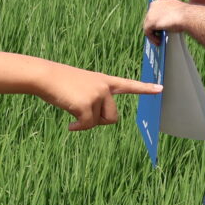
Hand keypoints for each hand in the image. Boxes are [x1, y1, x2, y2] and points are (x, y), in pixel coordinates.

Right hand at [37, 65, 160, 131]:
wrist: (44, 76)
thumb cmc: (58, 83)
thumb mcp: (80, 88)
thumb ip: (93, 100)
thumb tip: (93, 121)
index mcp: (103, 80)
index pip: (128, 85)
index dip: (145, 88)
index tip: (160, 89)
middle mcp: (103, 86)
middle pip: (113, 116)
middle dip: (100, 122)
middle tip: (82, 119)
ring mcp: (96, 94)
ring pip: (99, 121)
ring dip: (85, 123)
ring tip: (72, 112)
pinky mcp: (87, 104)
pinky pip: (88, 125)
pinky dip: (79, 128)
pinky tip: (70, 126)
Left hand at [143, 0, 190, 44]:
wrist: (188, 16)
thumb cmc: (187, 15)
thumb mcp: (177, 13)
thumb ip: (170, 17)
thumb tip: (166, 25)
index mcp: (162, 0)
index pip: (156, 11)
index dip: (158, 19)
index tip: (160, 27)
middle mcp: (155, 4)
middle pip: (150, 18)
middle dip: (154, 27)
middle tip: (158, 35)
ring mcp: (151, 13)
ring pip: (148, 25)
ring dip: (153, 34)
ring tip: (159, 41)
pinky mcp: (150, 21)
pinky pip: (148, 32)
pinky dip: (152, 38)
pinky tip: (159, 42)